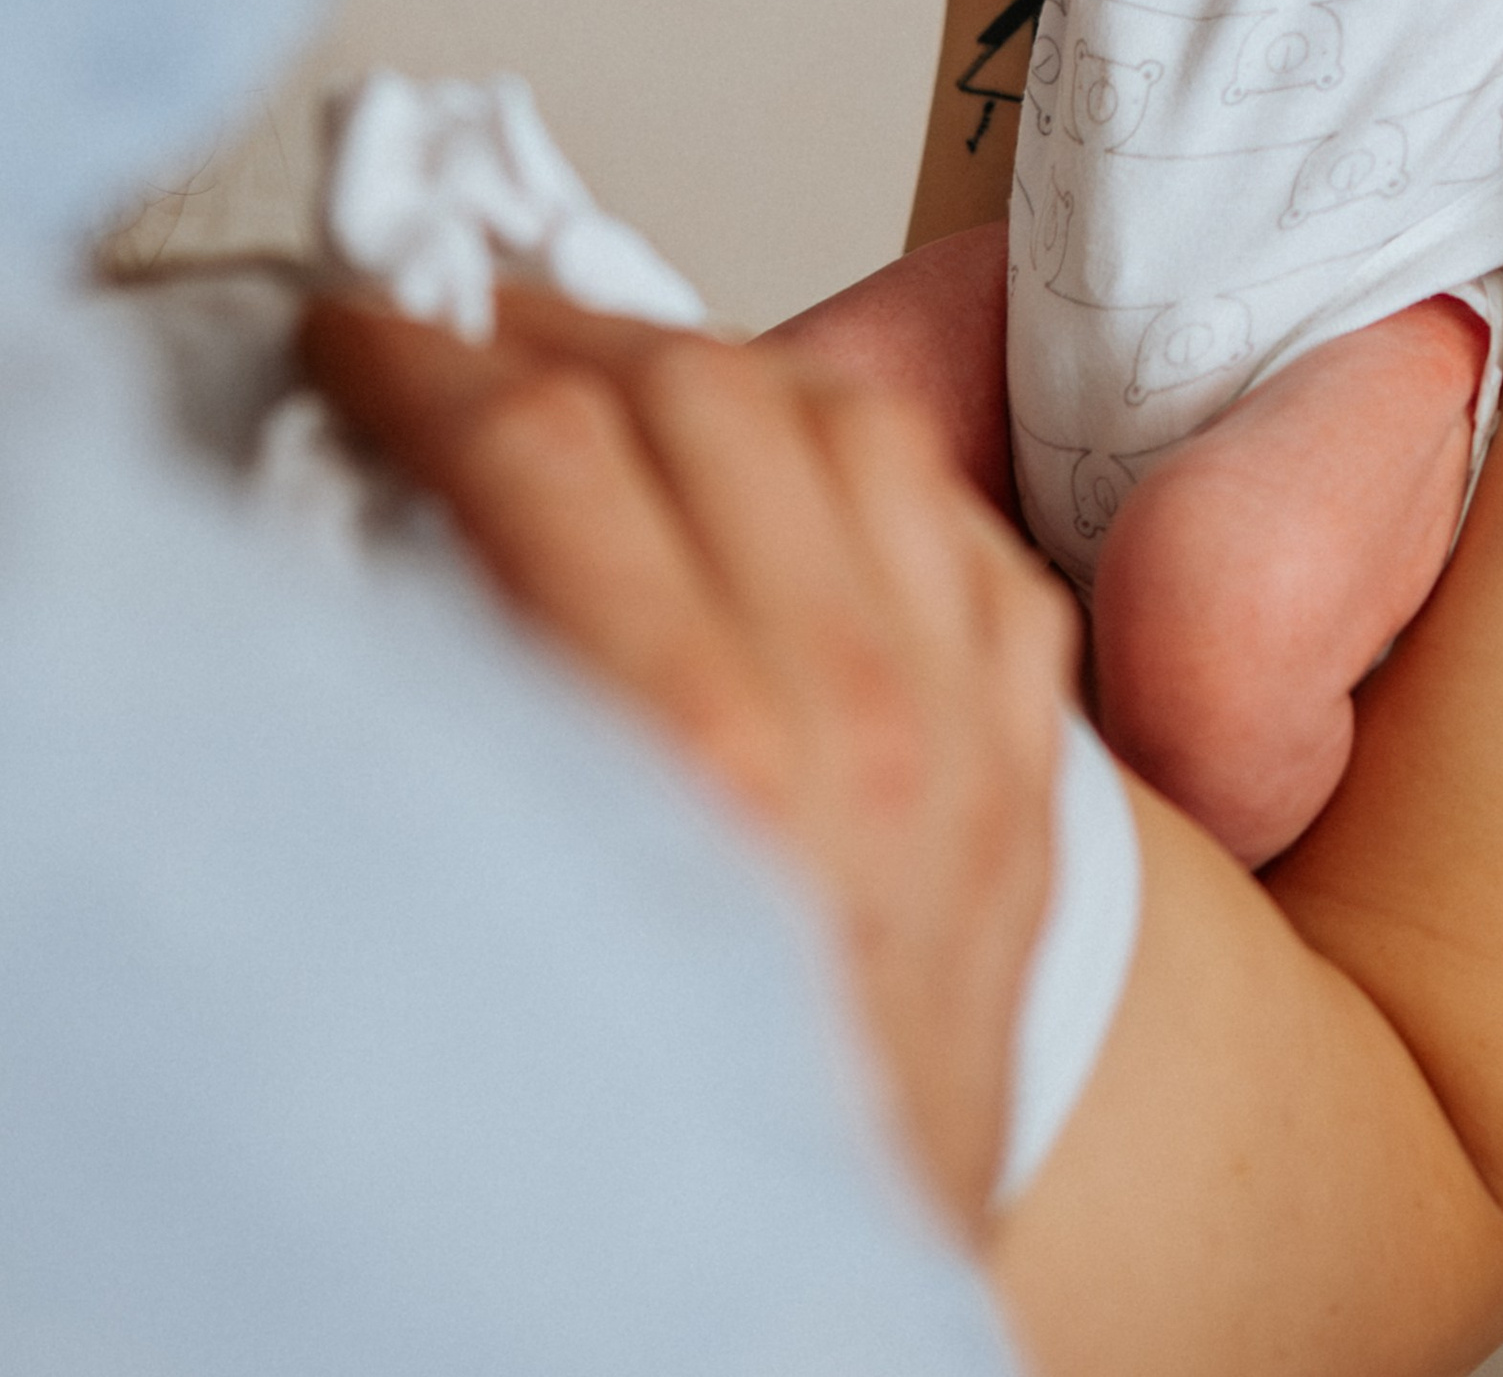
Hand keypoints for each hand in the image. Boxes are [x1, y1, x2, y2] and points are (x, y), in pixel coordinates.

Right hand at [302, 284, 1075, 1238]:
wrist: (815, 1322)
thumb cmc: (664, 1159)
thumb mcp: (500, 914)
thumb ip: (477, 701)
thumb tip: (407, 522)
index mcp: (696, 760)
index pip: (547, 448)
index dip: (430, 360)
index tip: (368, 334)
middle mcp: (854, 725)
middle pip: (703, 400)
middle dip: (560, 333)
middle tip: (472, 328)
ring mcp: (966, 741)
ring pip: (855, 434)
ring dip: (723, 368)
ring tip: (628, 369)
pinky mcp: (1032, 783)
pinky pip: (971, 546)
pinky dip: (881, 481)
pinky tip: (808, 484)